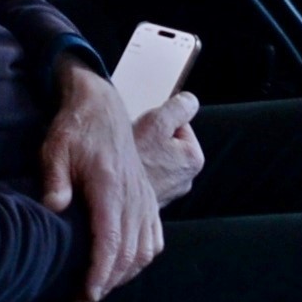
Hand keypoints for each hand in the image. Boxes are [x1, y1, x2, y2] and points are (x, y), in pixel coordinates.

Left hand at [36, 60, 168, 301]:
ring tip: (99, 290)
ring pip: (144, 249)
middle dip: (107, 284)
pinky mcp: (147, 198)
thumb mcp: (55, 148)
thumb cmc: (74, 130)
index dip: (99, 274)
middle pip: (129, 253)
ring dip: (124, 275)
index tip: (85, 295)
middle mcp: (133, 196)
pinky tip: (125, 269)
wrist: (101, 108)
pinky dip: (142, 259)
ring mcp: (144, 197)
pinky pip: (154, 237)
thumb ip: (55, 180)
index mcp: (110, 186)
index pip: (110, 242)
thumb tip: (53, 209)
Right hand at [129, 84, 205, 207]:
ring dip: (144, 154)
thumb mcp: (157, 122)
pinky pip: (146, 175)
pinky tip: (126, 171)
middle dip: (152, 139)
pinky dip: (138, 171)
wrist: (108, 195)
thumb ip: (179, 108)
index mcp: (193, 159)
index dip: (160, 121)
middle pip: (168, 143)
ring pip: (156, 159)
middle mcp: (185, 180)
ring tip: (130, 157)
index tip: (147, 128)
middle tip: (136, 141)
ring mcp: (169, 192)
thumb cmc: (132, 159)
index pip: (179, 124)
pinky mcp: (152, 200)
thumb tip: (189, 101)